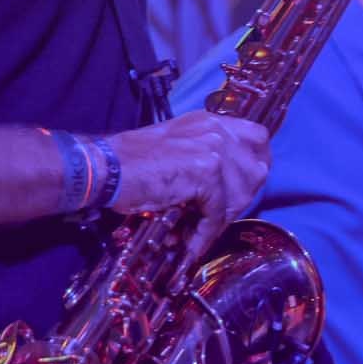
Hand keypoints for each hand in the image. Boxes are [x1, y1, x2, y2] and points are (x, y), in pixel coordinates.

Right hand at [105, 112, 270, 257]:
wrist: (105, 168)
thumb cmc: (130, 163)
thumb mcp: (175, 147)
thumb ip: (203, 156)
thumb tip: (226, 187)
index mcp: (210, 121)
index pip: (258, 137)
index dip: (258, 164)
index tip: (249, 188)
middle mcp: (216, 130)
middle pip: (255, 170)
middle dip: (240, 200)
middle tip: (216, 219)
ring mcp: (213, 149)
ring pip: (239, 194)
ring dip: (220, 219)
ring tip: (199, 234)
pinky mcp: (206, 172)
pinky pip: (216, 212)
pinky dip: (204, 232)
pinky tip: (191, 242)